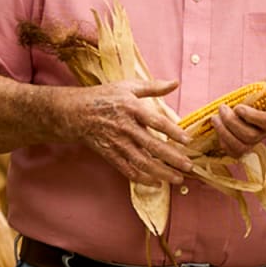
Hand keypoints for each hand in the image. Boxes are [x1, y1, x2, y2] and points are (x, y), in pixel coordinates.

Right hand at [72, 78, 193, 186]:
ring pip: (141, 162)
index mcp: (132, 108)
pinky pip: (127, 169)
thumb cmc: (105, 96)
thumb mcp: (128, 86)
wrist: (76, 112)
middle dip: (172, 158)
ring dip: (161, 172)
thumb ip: (153, 86)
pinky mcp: (110, 154)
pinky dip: (141, 179)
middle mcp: (126, 127)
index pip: (157, 122)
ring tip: (177, 178)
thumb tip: (175, 83)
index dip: (173, 131)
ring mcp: (117, 143)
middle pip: (152, 146)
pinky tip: (156, 183)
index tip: (188, 140)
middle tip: (189, 166)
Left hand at [211, 74, 265, 157]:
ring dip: (225, 133)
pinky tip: (218, 128)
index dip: (252, 117)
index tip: (238, 107)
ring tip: (215, 118)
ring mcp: (257, 141)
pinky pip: (234, 152)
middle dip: (232, 123)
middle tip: (222, 108)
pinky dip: (223, 143)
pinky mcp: (246, 145)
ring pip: (241, 147)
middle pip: (251, 136)